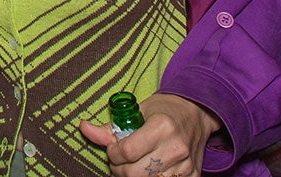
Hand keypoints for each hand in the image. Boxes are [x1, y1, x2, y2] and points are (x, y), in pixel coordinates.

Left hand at [80, 92, 219, 176]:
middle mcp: (176, 146)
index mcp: (162, 126)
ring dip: (133, 176)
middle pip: (135, 173)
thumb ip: (110, 127)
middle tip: (119, 161)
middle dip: (119, 169)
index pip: (127, 151)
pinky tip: (148, 170)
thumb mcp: (137, 111)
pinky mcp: (193, 175)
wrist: (196, 114)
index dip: (113, 153)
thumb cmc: (163, 111)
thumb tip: (84, 128)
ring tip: (133, 165)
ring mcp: (186, 164)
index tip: (113, 149)